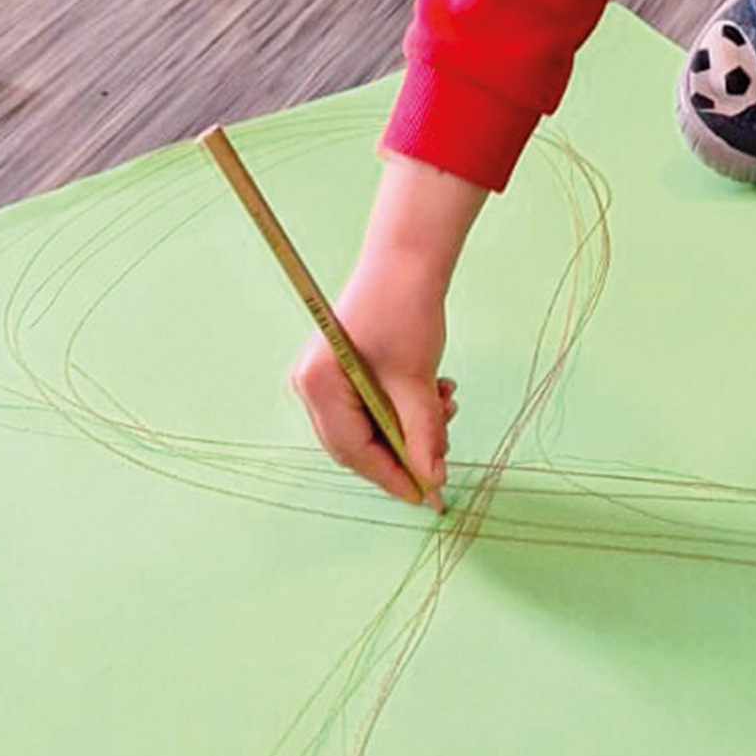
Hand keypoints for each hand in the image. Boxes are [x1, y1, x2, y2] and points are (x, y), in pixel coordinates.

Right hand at [292, 263, 456, 506]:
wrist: (406, 261)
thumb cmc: (404, 311)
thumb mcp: (416, 382)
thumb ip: (423, 436)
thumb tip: (432, 480)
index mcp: (319, 387)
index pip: (353, 451)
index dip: (392, 476)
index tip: (426, 494)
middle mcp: (311, 386)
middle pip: (357, 444)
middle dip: (402, 452)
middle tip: (440, 456)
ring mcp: (324, 379)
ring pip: (369, 427)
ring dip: (409, 427)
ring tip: (444, 407)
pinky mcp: (342, 371)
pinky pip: (371, 407)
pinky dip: (403, 409)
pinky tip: (434, 393)